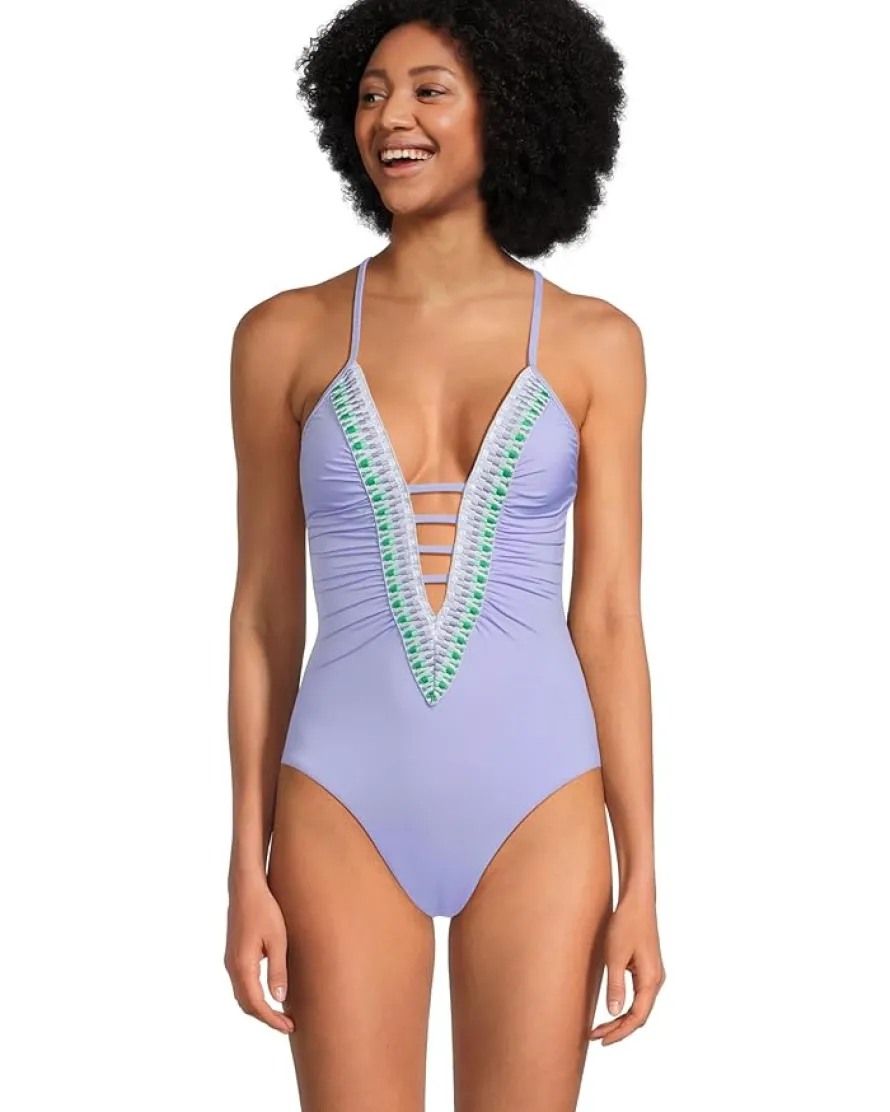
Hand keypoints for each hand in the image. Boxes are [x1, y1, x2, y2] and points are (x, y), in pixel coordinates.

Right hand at [224, 876, 294, 1034]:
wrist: (246, 887)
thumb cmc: (264, 910)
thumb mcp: (278, 940)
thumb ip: (277, 970)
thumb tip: (279, 999)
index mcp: (242, 965)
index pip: (256, 1004)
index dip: (271, 1019)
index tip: (288, 1027)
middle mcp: (232, 966)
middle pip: (246, 1004)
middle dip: (266, 1017)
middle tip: (288, 1024)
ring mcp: (230, 961)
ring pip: (242, 995)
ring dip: (259, 1008)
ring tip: (281, 1014)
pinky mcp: (234, 954)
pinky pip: (242, 983)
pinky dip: (254, 995)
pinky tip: (269, 993)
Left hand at [589, 889, 664, 1045]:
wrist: (638, 901)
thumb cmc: (626, 924)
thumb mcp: (615, 955)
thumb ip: (615, 985)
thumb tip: (614, 1012)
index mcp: (651, 980)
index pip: (638, 1017)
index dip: (620, 1032)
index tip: (603, 1040)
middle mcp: (656, 980)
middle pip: (639, 1015)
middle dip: (618, 1028)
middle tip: (595, 1036)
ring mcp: (653, 974)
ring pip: (639, 1006)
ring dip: (620, 1018)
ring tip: (599, 1027)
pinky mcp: (647, 968)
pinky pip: (638, 995)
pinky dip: (625, 1006)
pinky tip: (612, 1008)